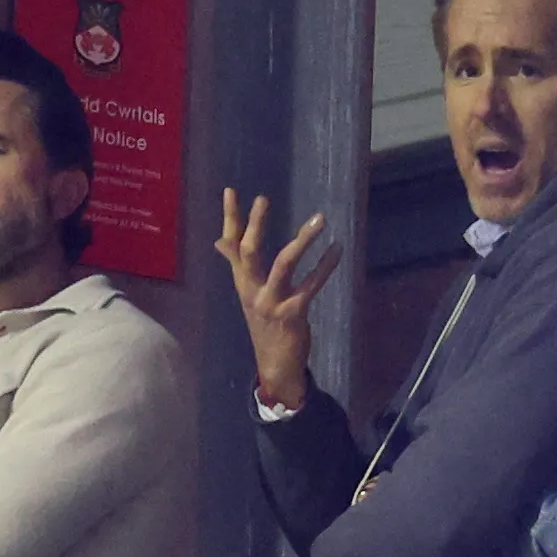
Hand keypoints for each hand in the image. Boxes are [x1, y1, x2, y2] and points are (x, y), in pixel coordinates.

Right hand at [214, 190, 340, 411]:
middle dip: (254, 226)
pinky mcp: (293, 313)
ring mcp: (271, 302)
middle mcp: (252, 290)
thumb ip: (239, 266)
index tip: (230, 191)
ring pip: (283, 265)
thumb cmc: (266, 324)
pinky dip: (325, 265)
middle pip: (249, 253)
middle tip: (262, 199)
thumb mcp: (249, 293)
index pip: (232, 246)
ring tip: (319, 219)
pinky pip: (311, 285)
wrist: (275, 366)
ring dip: (302, 240)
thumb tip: (219, 241)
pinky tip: (336, 249)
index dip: (230, 219)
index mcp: (242, 283)